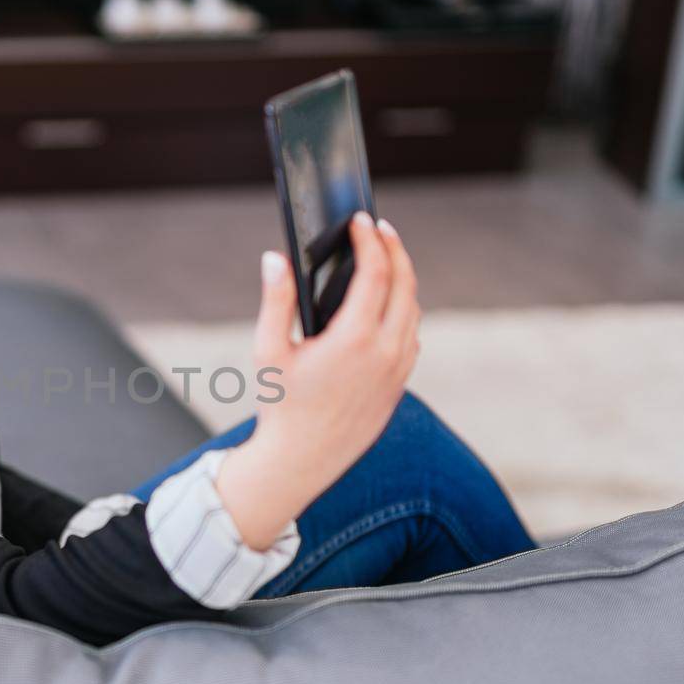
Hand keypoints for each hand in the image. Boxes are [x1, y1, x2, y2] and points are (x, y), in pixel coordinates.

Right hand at [253, 211, 420, 486]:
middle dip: (395, 250)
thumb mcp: (269, 350)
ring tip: (385, 261)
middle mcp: (385, 353)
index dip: (370, 240)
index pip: (376, 273)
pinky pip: (411, 337)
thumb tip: (275, 259)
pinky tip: (385, 307)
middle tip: (380, 229)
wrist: (301, 462)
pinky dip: (404, 312)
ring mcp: (398, 371)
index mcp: (353, 339)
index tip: (361, 221)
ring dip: (403, 280)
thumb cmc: (280, 408)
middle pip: (406, 285)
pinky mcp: (399, 386)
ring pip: (414, 311)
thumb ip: (275, 300)